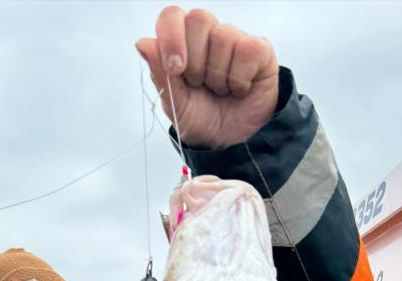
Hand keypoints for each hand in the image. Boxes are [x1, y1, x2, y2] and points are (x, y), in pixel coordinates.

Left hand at [137, 6, 277, 149]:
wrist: (231, 143)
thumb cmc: (201, 120)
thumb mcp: (175, 104)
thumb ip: (160, 74)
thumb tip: (142, 43)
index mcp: (182, 43)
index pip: (172, 16)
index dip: (172, 37)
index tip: (175, 68)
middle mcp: (207, 35)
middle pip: (198, 19)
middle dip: (196, 61)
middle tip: (200, 85)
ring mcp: (234, 40)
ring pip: (223, 36)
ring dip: (218, 76)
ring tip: (221, 91)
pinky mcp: (258, 50)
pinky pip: (247, 50)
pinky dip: (240, 79)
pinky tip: (240, 90)